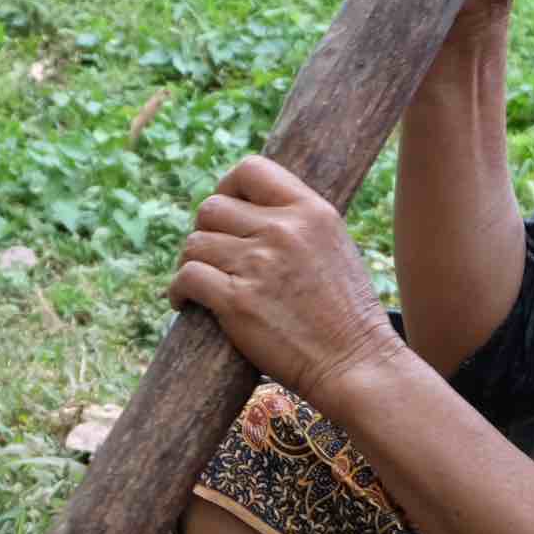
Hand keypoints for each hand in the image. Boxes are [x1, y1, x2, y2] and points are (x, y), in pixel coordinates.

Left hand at [166, 156, 408, 407]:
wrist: (355, 363)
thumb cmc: (347, 314)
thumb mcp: (334, 247)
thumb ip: (297, 223)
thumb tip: (248, 211)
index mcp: (311, 211)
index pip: (250, 169)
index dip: (227, 188)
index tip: (226, 214)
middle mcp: (283, 230)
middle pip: (212, 208)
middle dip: (206, 232)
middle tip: (212, 259)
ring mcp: (258, 264)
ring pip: (194, 243)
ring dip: (191, 263)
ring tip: (201, 283)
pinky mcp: (236, 301)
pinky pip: (186, 277)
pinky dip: (177, 291)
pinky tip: (184, 303)